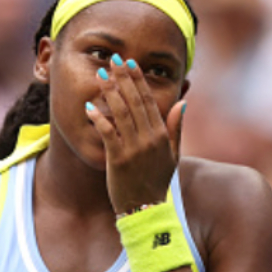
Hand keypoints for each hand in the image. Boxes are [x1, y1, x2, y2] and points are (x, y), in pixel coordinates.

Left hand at [86, 54, 185, 214]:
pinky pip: (107, 134)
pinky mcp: (118, 160)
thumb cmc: (156, 182)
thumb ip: (176, 128)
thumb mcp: (172, 155)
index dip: (138, 81)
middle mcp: (149, 139)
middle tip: (114, 60)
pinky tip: (89, 107)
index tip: (130, 64)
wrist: (146, 210)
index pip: (149, 101)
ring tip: (101, 76)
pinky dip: (99, 119)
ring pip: (121, 113)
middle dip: (124, 79)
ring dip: (110, 93)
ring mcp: (134, 149)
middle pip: (135, 102)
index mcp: (162, 135)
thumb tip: (183, 102)